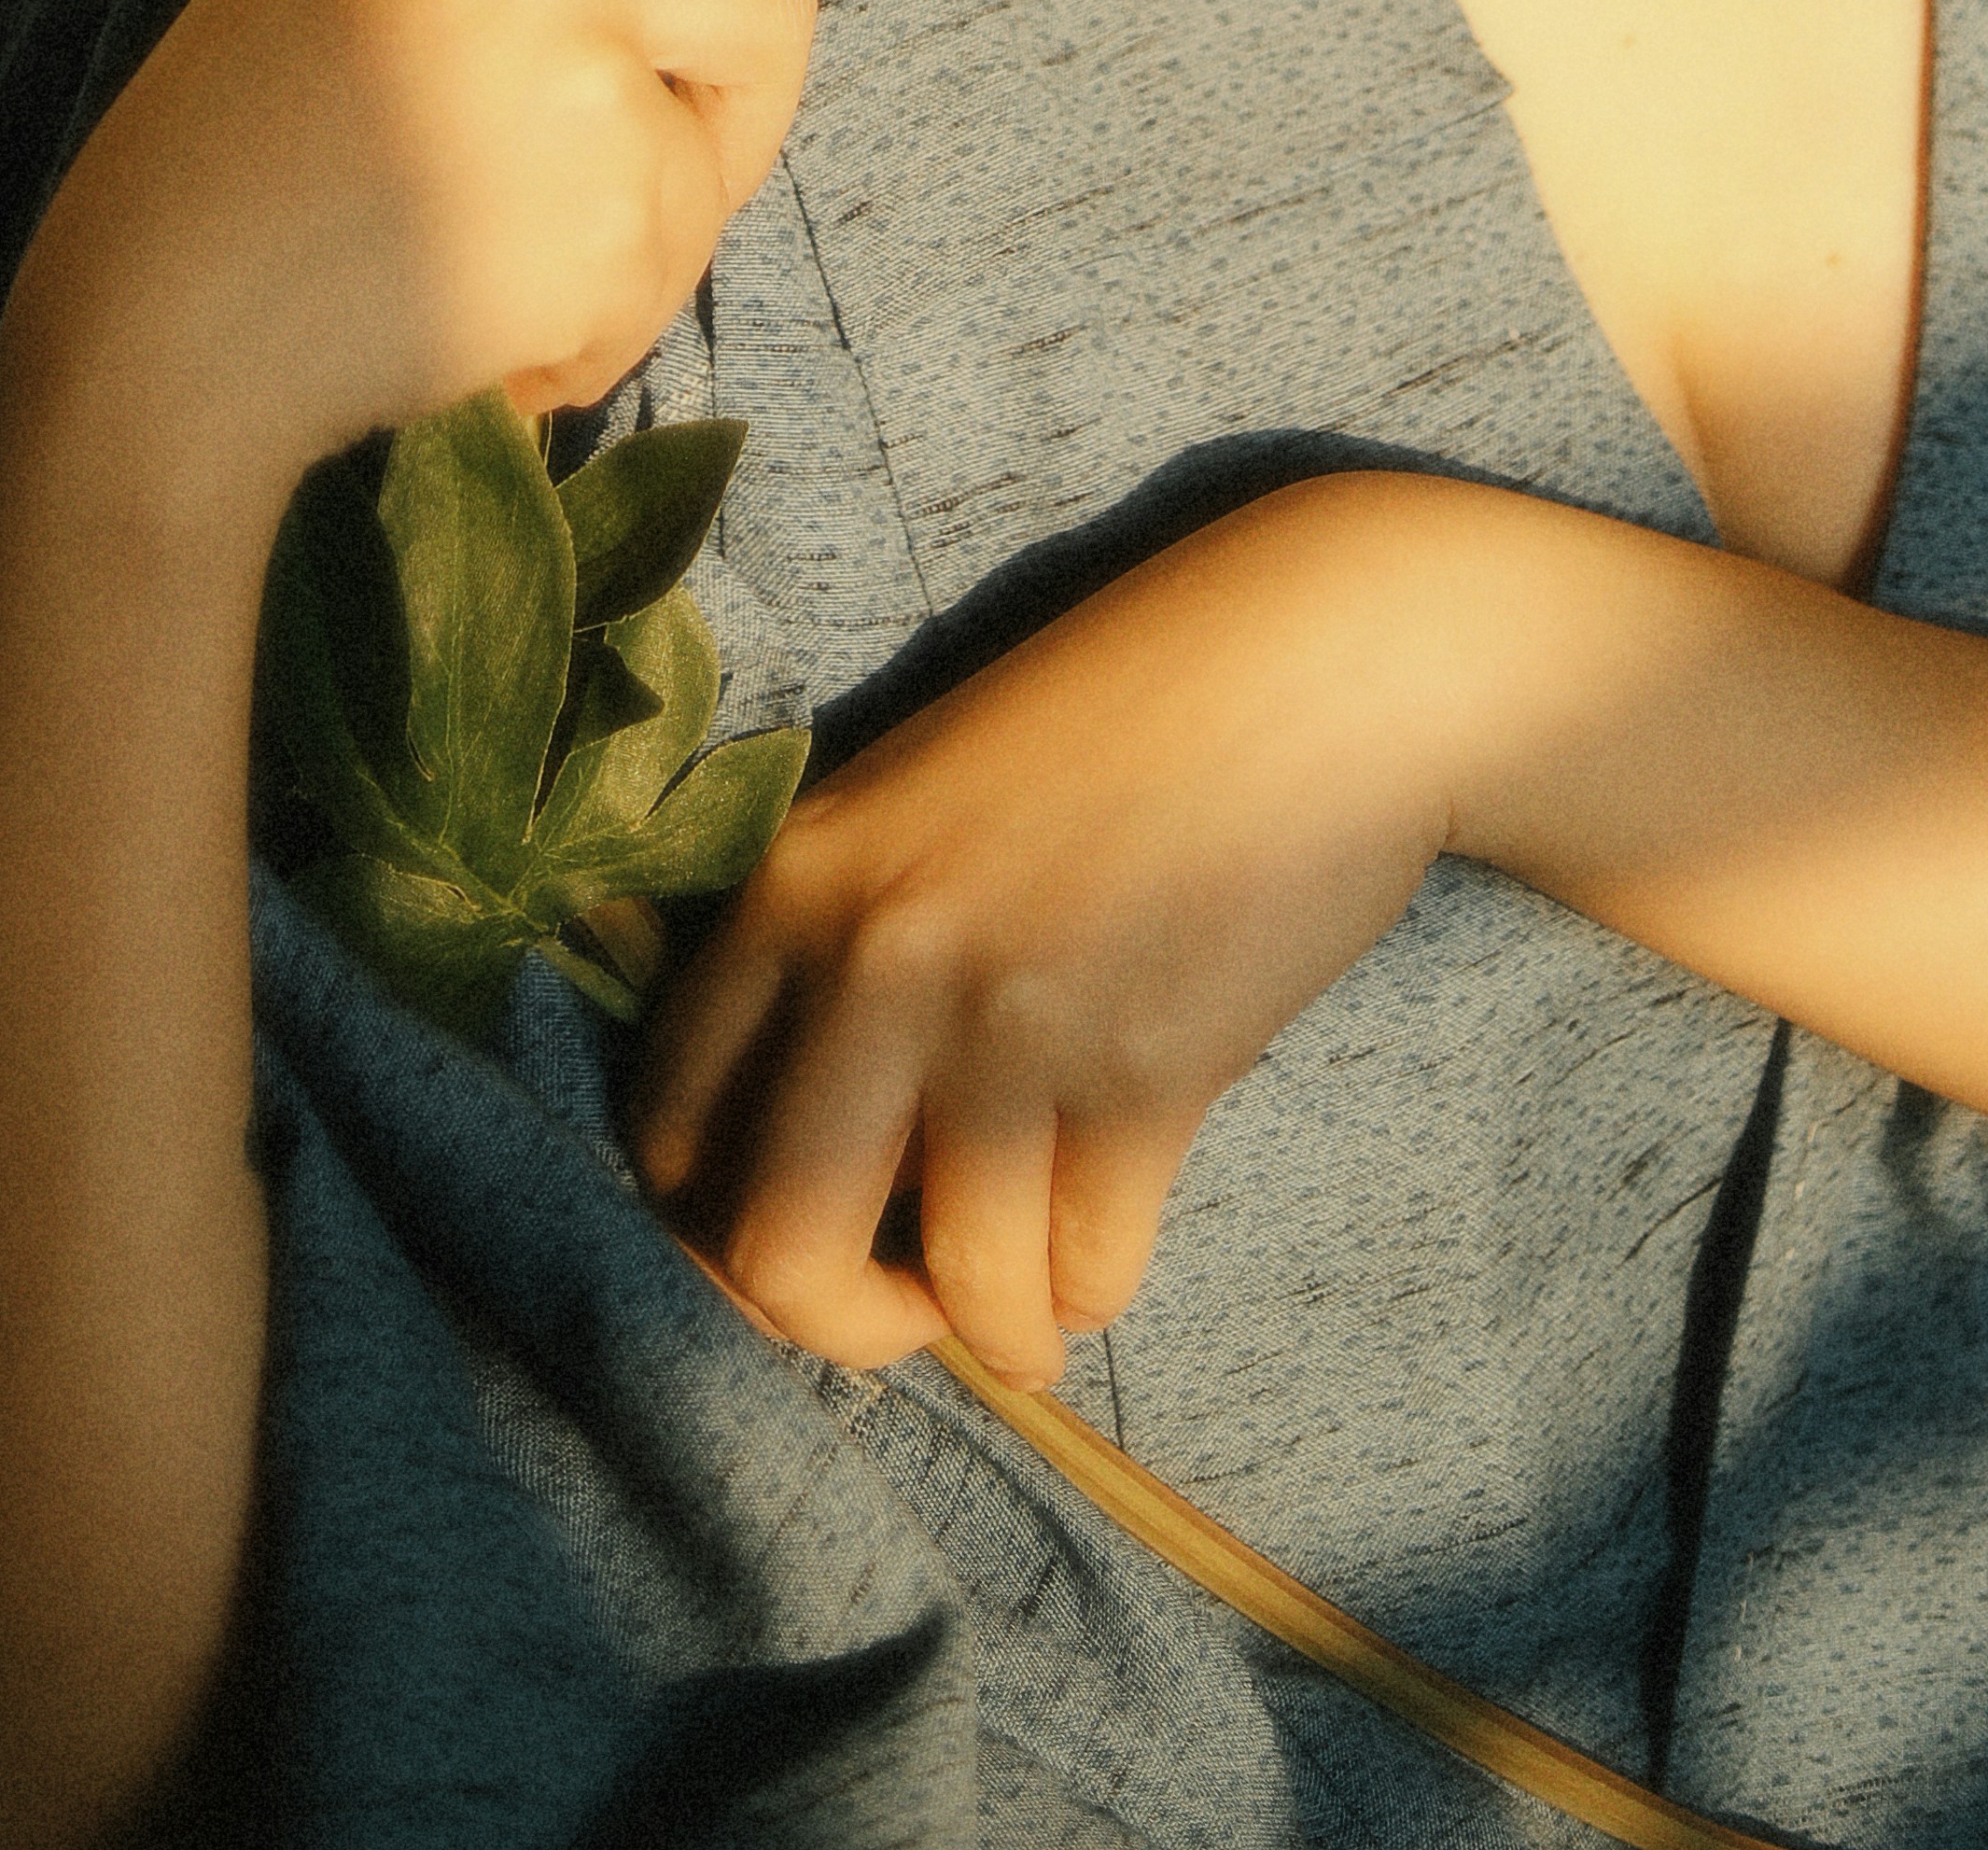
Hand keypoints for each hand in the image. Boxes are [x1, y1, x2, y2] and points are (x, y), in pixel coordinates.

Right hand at [5, 0, 847, 529]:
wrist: (158, 332)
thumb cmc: (223, 156)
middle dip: (743, 104)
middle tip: (657, 179)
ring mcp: (585, 81)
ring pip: (712, 170)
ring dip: (635, 249)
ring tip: (489, 283)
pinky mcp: (609, 222)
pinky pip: (663, 280)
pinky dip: (594, 335)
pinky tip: (482, 344)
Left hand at [625, 475, 1462, 1387]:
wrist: (1318, 662)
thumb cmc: (1121, 724)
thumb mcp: (923, 800)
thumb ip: (838, 941)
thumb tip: (797, 1150)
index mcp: (798, 878)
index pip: (669, 1126)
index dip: (714, 1230)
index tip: (797, 1238)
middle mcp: (879, 956)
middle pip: (778, 1254)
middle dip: (841, 1325)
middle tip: (909, 1306)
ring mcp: (1011, 1021)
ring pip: (952, 1293)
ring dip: (998, 1325)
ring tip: (1031, 1300)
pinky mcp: (1145, 1073)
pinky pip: (1085, 1271)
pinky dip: (1092, 1286)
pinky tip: (1107, 1238)